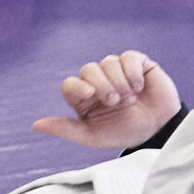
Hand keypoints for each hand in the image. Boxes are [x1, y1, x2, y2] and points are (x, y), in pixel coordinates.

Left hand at [33, 52, 181, 149]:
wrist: (158, 129)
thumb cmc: (124, 133)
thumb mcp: (93, 136)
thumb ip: (66, 129)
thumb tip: (35, 125)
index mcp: (84, 98)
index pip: (71, 84)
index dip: (78, 86)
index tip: (90, 96)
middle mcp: (98, 81)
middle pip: (88, 69)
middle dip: (103, 85)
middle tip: (116, 102)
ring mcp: (118, 70)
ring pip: (109, 62)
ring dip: (120, 82)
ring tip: (131, 98)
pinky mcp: (138, 63)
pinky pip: (129, 57)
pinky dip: (133, 72)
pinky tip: (140, 86)